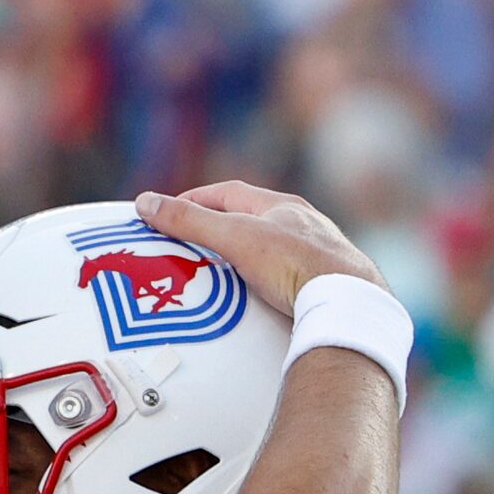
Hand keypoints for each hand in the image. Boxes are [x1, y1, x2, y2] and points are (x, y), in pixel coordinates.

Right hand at [136, 181, 386, 317]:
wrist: (348, 301)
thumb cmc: (295, 263)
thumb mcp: (235, 237)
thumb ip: (190, 221)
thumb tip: (146, 202)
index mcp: (281, 205)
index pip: (229, 192)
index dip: (195, 200)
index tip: (169, 213)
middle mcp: (302, 225)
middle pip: (250, 219)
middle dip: (218, 229)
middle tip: (188, 244)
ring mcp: (315, 254)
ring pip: (270, 250)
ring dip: (242, 258)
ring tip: (217, 274)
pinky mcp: (323, 284)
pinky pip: (285, 278)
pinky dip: (263, 284)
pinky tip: (255, 301)